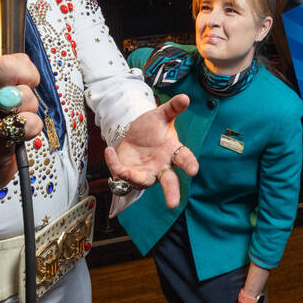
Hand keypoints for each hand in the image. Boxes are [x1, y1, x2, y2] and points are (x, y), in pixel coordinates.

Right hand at [0, 54, 41, 198]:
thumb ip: (0, 72)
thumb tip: (4, 42)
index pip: (5, 59)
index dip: (25, 68)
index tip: (27, 81)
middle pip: (11, 69)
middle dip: (28, 83)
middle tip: (22, 100)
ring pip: (26, 98)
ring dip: (30, 111)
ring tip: (15, 122)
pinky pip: (28, 124)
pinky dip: (31, 129)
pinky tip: (18, 135)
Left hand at [105, 94, 199, 208]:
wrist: (132, 132)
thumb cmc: (151, 128)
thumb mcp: (160, 115)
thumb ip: (173, 108)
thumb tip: (185, 97)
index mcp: (173, 152)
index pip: (184, 159)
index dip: (189, 165)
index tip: (194, 171)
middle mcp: (162, 166)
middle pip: (169, 182)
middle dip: (171, 193)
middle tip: (173, 204)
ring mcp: (146, 172)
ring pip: (143, 182)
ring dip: (134, 179)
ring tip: (124, 172)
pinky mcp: (129, 174)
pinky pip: (122, 173)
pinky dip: (115, 164)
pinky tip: (109, 151)